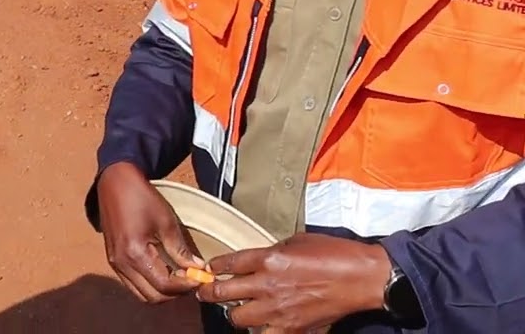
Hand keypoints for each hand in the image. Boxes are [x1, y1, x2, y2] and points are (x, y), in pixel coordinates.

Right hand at [96, 163, 205, 302]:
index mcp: (134, 253)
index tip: (201, 278)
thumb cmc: (141, 198)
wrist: (115, 182)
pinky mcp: (113, 260)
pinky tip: (163, 270)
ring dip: (162, 291)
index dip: (186, 285)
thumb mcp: (166, 221)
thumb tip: (197, 269)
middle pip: (153, 297)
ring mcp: (115, 263)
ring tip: (178, 276)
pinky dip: (149, 284)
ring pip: (142, 294)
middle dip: (175, 292)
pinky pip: (133, 284)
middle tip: (191, 279)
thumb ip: (180, 249)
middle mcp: (121, 264)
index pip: (164, 285)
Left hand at [196, 233, 392, 329]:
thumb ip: (271, 252)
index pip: (227, 263)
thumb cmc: (333, 253)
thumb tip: (254, 261)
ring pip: (237, 318)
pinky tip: (262, 325)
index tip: (209, 269)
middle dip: (208, 292)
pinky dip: (260, 331)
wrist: (362, 277)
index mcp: (268, 259)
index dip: (213, 266)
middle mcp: (267, 284)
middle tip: (204, 292)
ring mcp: (278, 309)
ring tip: (238, 309)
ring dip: (234, 313)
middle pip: (221, 292)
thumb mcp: (296, 241)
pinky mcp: (292, 328)